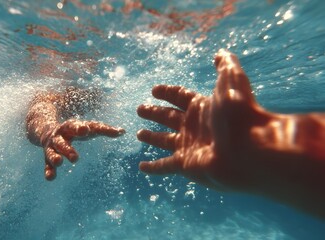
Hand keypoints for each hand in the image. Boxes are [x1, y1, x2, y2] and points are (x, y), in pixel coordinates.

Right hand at [39, 119, 124, 179]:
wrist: (46, 130)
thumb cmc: (75, 130)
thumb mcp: (88, 128)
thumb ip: (103, 130)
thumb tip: (123, 131)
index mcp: (70, 127)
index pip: (75, 126)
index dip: (80, 128)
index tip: (85, 130)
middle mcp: (59, 136)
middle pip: (62, 141)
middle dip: (67, 148)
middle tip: (75, 158)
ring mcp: (52, 147)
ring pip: (52, 152)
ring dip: (55, 157)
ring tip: (59, 162)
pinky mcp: (48, 158)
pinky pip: (47, 165)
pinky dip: (49, 171)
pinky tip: (50, 178)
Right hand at [137, 49, 268, 190]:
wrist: (249, 149)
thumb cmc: (240, 114)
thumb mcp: (232, 80)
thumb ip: (226, 65)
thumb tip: (220, 53)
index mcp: (202, 107)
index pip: (179, 97)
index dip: (166, 92)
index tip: (154, 90)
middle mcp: (193, 126)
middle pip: (168, 117)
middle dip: (154, 113)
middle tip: (140, 109)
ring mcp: (189, 146)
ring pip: (164, 141)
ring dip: (152, 138)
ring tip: (139, 134)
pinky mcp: (185, 165)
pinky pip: (164, 166)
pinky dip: (153, 167)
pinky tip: (142, 167)